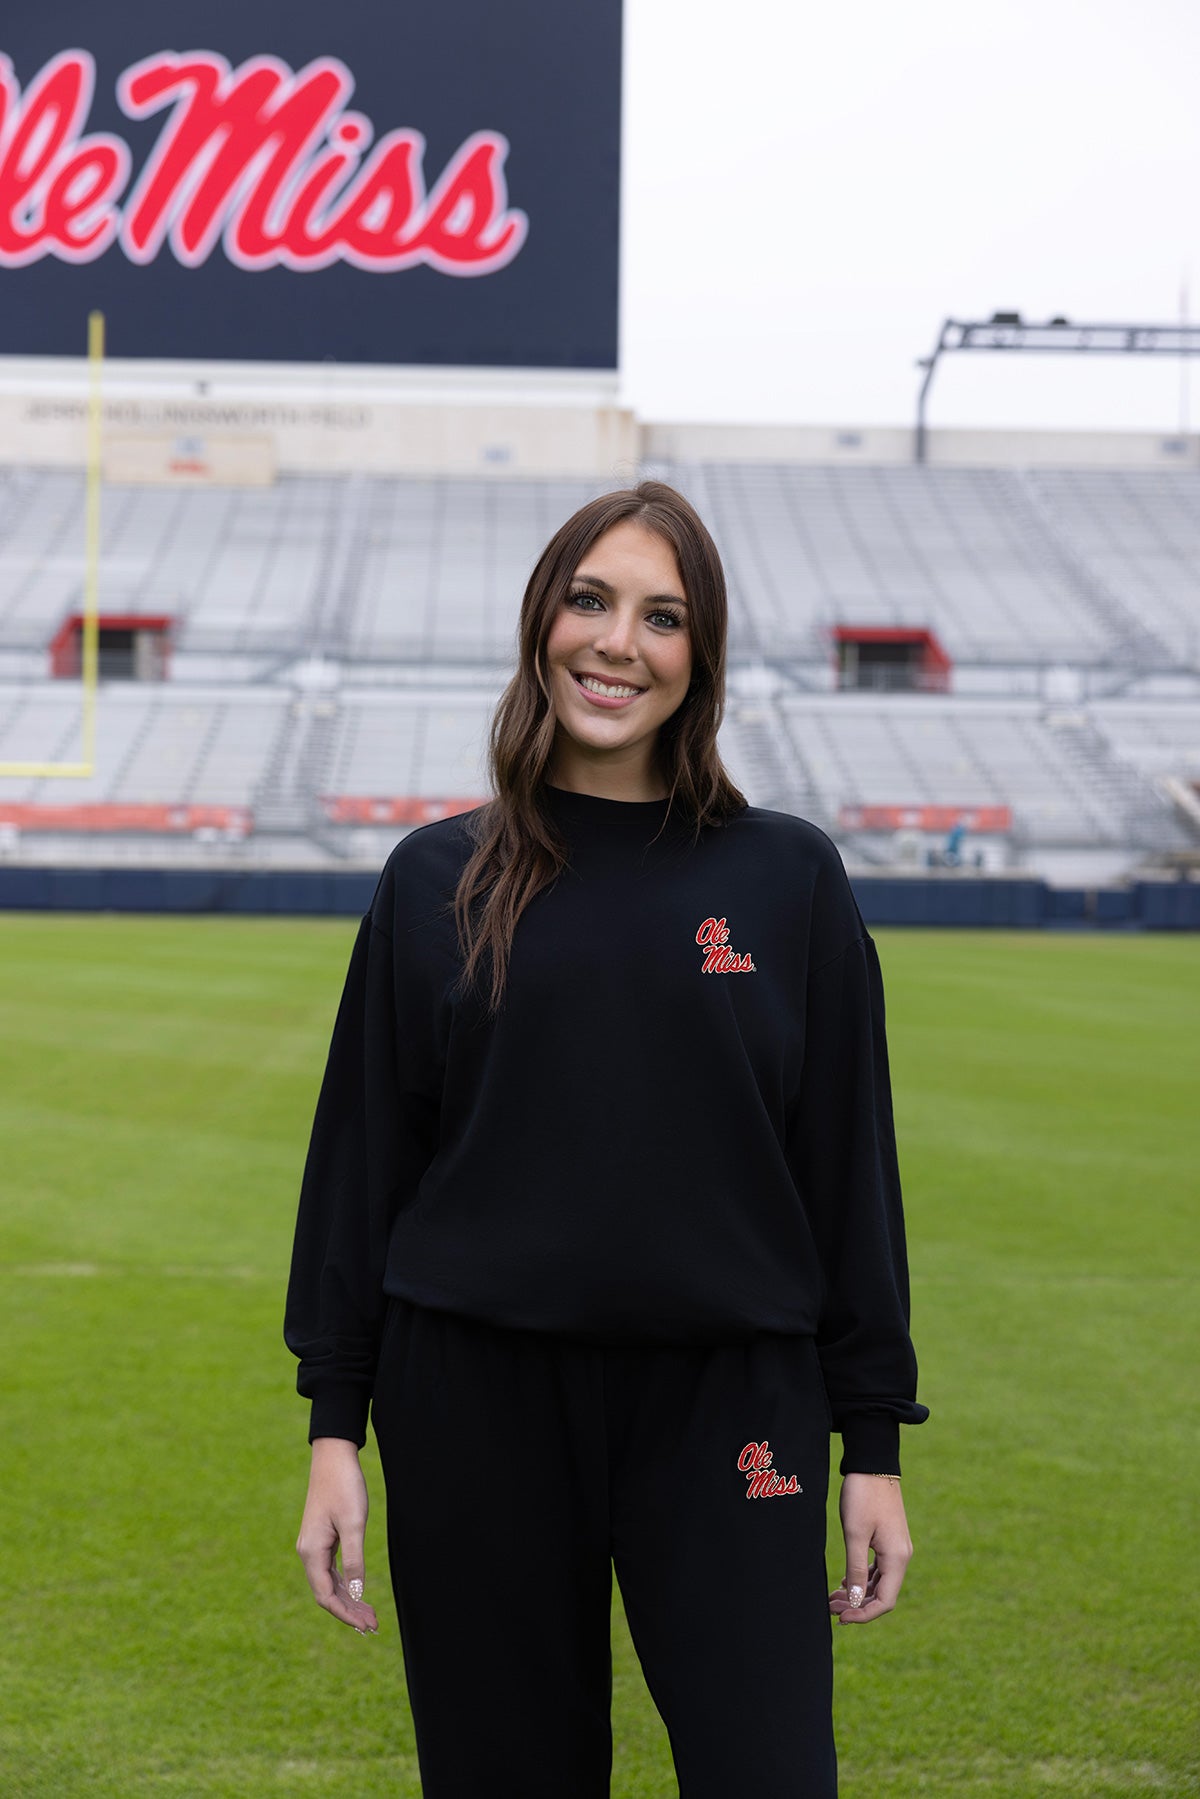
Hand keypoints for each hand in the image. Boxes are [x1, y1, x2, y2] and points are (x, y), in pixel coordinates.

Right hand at [296, 1437, 379, 1633]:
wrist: (334, 1456)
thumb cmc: (344, 1486)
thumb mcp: (353, 1524)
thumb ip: (354, 1560)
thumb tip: (356, 1592)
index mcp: (311, 1552)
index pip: (325, 1596)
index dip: (345, 1614)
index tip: (366, 1626)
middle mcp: (308, 1552)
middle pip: (327, 1593)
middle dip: (349, 1611)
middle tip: (374, 1626)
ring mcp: (313, 1545)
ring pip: (329, 1583)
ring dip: (349, 1599)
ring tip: (370, 1615)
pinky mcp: (321, 1538)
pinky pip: (330, 1570)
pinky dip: (345, 1584)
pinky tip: (358, 1591)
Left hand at [828, 1473, 912, 1624]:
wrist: (873, 1464)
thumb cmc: (863, 1496)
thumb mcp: (855, 1534)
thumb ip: (856, 1569)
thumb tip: (856, 1602)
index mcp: (897, 1558)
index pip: (885, 1601)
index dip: (863, 1615)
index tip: (841, 1618)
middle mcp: (901, 1557)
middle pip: (882, 1594)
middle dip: (857, 1605)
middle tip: (830, 1608)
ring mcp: (896, 1548)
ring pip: (879, 1582)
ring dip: (858, 1593)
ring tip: (833, 1598)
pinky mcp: (889, 1540)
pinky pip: (878, 1569)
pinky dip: (862, 1578)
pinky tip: (845, 1581)